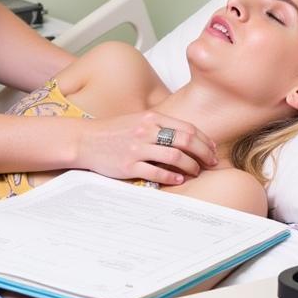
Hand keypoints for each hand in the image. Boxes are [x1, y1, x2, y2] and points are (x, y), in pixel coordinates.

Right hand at [76, 111, 217, 185]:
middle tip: (212, 163)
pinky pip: (157, 172)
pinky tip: (179, 180)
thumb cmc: (114, 131)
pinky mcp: (129, 165)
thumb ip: (160, 125)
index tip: (212, 149)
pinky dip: (172, 177)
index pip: (187, 128)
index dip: (204, 140)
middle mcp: (146, 131)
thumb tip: (186, 136)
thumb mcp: (138, 120)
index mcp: (151, 118)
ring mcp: (138, 148)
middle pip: (186, 141)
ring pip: (175, 157)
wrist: (86, 140)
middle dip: (204, 153)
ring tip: (196, 172)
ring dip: (191, 166)